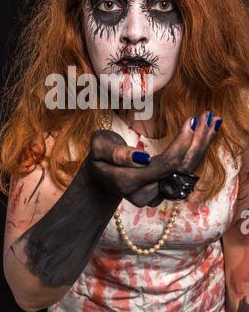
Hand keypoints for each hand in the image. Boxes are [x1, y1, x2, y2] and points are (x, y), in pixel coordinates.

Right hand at [81, 111, 221, 206]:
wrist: (102, 178)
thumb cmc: (99, 157)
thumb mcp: (98, 148)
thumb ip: (116, 153)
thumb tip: (142, 158)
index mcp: (129, 183)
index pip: (164, 165)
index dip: (180, 145)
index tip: (191, 120)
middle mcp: (147, 194)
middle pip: (180, 169)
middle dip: (197, 142)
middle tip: (208, 117)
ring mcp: (158, 195)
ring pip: (187, 171)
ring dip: (202, 146)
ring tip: (213, 122)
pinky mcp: (166, 189)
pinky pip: (185, 171)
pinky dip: (198, 151)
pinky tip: (207, 133)